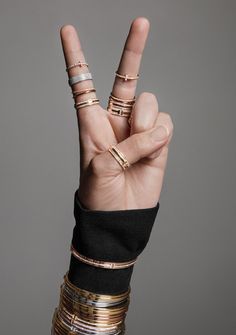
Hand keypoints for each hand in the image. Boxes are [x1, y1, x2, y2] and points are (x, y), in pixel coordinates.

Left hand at [60, 17, 173, 209]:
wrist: (120, 216)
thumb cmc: (98, 195)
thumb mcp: (100, 168)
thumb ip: (127, 146)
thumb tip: (156, 131)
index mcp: (91, 122)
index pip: (82, 83)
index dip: (75, 57)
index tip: (67, 30)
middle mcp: (116, 120)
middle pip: (125, 77)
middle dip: (133, 49)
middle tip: (141, 21)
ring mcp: (139, 129)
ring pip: (149, 102)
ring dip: (145, 123)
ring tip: (139, 148)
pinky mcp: (159, 140)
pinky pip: (165, 122)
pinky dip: (160, 134)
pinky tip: (153, 149)